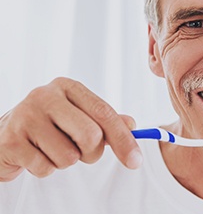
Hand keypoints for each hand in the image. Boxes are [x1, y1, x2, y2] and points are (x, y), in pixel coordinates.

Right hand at [0, 77, 141, 181]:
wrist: (6, 135)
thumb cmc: (51, 125)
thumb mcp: (79, 116)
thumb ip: (105, 121)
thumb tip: (132, 125)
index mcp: (68, 87)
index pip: (104, 113)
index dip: (123, 139)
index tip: (136, 161)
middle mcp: (46, 96)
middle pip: (91, 135)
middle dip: (92, 153)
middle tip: (81, 153)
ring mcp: (26, 116)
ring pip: (69, 157)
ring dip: (66, 162)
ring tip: (52, 150)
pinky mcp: (11, 140)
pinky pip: (46, 169)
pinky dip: (46, 169)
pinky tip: (36, 155)